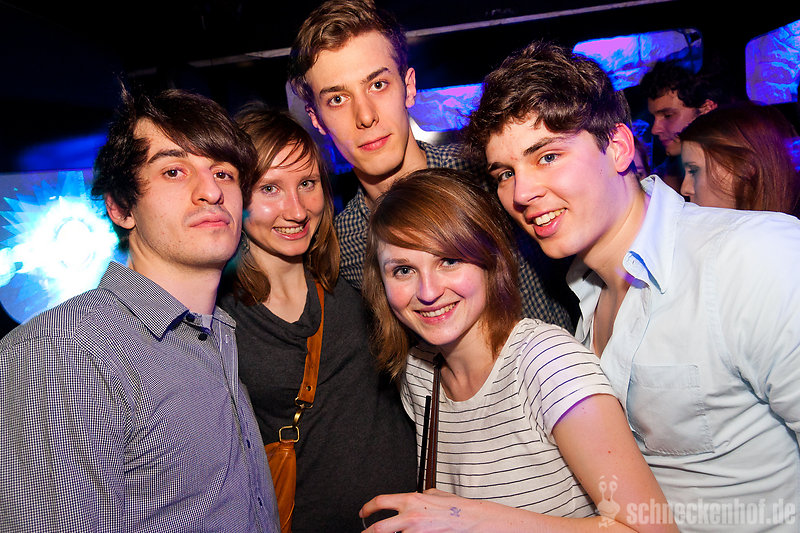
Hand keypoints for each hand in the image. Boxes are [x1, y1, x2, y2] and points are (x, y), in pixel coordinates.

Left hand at [360, 489, 476, 532]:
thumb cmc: (456, 507)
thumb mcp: (434, 493)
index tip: (364, 512)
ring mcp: (415, 532)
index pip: (381, 501)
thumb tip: (412, 497)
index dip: (368, 507)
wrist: (470, 520)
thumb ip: (419, 496)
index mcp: (411, 500)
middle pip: (378, 528)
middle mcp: (410, 516)